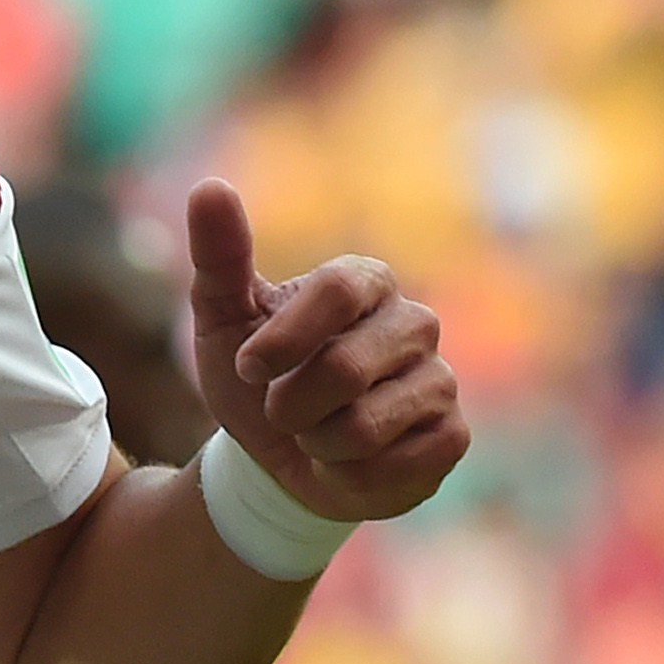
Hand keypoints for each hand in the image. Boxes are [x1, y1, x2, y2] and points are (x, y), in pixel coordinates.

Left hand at [185, 180, 466, 523]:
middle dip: (289, 404)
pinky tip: (349, 463)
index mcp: (365, 281)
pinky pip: (391, 466)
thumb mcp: (222, 319)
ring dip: (315, 443)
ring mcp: (441, 380)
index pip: (339, 291)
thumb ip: (219, 256)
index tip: (249, 368)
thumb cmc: (256, 379)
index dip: (285, 339)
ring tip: (316, 434)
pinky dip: (347, 475)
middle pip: (346, 368)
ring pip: (365, 426)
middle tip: (282, 409)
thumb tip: (211, 187)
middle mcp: (414, 323)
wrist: (280, 459)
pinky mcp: (452, 437)